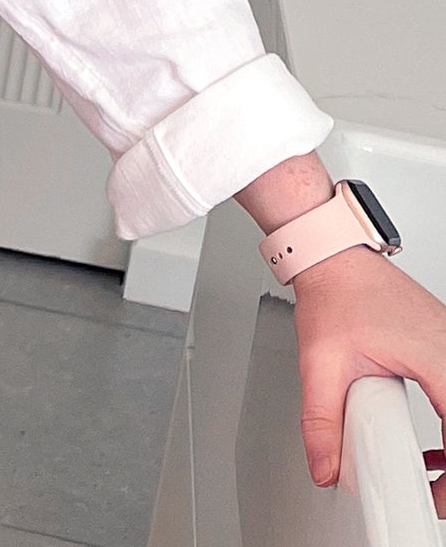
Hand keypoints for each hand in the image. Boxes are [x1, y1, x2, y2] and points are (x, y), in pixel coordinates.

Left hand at [237, 152, 445, 513]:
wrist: (332, 255)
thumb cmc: (335, 291)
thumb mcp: (320, 363)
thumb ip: (321, 420)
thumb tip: (325, 466)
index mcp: (436, 357)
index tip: (434, 497)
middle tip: (431, 492)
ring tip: (429, 473)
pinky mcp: (445, 350)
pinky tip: (433, 448)